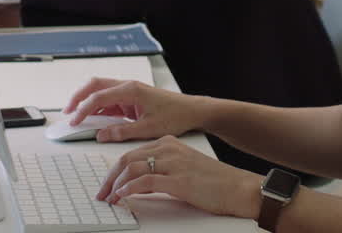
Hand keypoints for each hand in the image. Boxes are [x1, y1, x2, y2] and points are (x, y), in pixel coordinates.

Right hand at [63, 78, 202, 142]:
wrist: (190, 111)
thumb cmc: (174, 115)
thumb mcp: (148, 129)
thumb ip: (122, 132)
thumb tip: (100, 135)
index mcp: (131, 90)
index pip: (99, 96)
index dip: (83, 109)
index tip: (74, 121)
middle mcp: (128, 86)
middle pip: (95, 86)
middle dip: (78, 97)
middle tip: (67, 112)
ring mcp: (128, 91)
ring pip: (100, 91)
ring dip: (87, 101)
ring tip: (76, 116)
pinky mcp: (130, 98)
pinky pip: (109, 100)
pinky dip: (98, 107)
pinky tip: (93, 118)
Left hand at [96, 136, 262, 218]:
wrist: (239, 188)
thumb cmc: (214, 182)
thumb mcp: (183, 169)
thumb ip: (162, 171)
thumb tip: (139, 183)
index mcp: (169, 144)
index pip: (133, 153)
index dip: (115, 169)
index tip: (108, 184)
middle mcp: (168, 150)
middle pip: (127, 158)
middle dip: (110, 177)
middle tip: (102, 192)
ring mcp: (173, 163)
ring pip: (133, 168)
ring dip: (116, 185)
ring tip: (109, 197)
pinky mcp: (179, 180)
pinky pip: (146, 181)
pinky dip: (130, 189)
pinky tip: (123, 197)